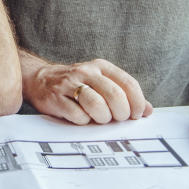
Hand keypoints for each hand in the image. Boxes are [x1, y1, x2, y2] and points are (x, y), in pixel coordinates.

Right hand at [23, 56, 151, 124]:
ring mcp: (69, 84)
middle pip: (114, 95)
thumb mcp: (101, 83)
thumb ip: (125, 95)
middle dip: (120, 113)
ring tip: (99, 119)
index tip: (136, 115)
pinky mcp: (56, 98)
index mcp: (100, 67)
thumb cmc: (76, 85)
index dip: (137, 103)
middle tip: (117, 119)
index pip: (128, 83)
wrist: (39, 79)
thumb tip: (149, 110)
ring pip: (96, 105)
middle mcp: (86, 72)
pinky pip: (78, 115)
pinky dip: (84, 121)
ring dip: (102, 118)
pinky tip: (81, 118)